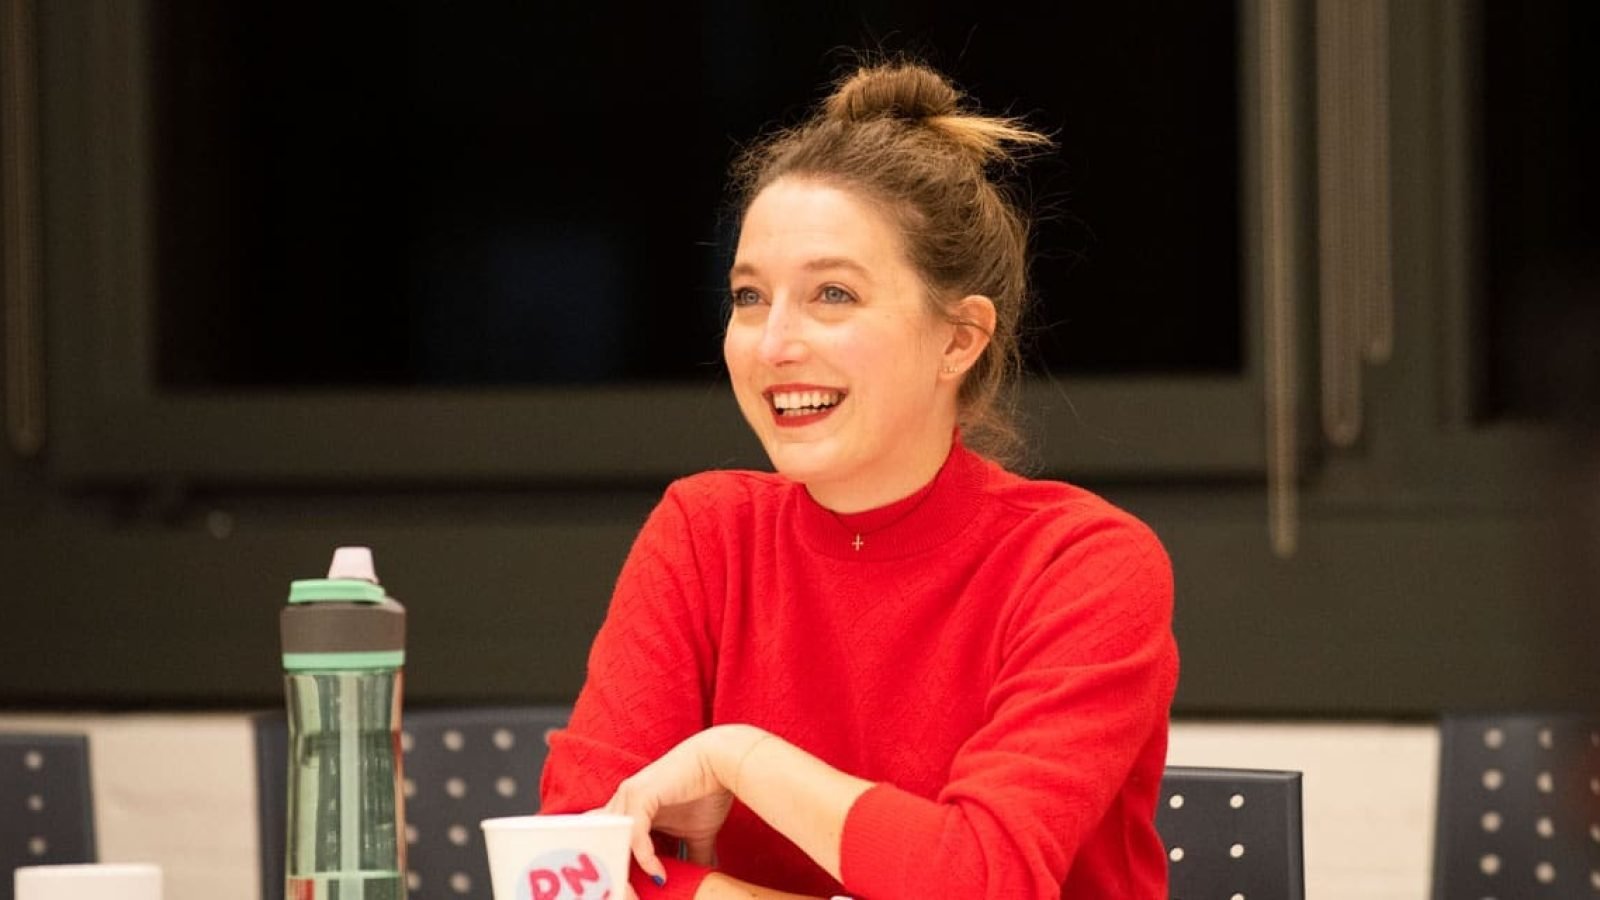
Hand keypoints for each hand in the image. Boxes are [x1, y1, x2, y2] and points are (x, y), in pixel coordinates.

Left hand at [602, 725, 764, 883]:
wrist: (723, 762)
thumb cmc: (709, 791)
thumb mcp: (697, 835)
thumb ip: (692, 856)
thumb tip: (700, 881)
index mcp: (633, 810)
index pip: (610, 841)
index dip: (615, 866)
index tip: (627, 893)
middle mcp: (624, 802)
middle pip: (602, 842)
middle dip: (609, 871)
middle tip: (623, 896)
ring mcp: (629, 796)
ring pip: (614, 839)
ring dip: (622, 869)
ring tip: (633, 893)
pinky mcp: (641, 793)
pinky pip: (635, 832)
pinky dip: (643, 855)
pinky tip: (658, 872)